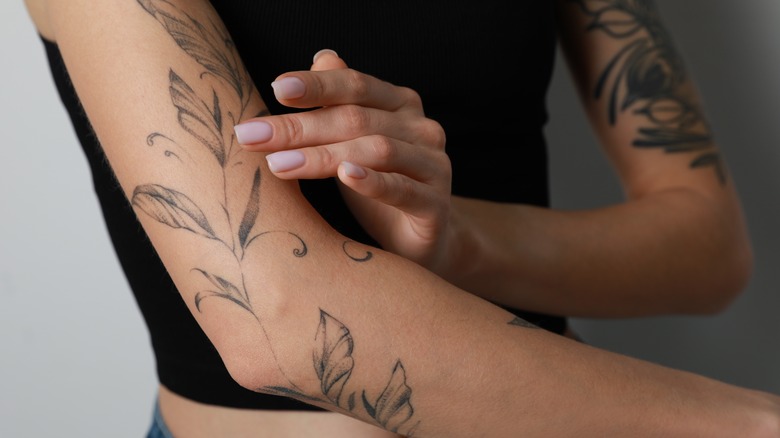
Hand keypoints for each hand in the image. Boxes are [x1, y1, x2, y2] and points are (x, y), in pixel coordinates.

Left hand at [234, 50, 455, 272]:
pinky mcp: (435, 206)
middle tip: (252, 136)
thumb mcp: (354, 142)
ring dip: (322, 156)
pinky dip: (372, 181)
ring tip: (278, 164)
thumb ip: (340, 103)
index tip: (276, 88)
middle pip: (357, 118)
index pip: (356, 86)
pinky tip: (344, 176)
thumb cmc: (380, 186)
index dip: (317, 85)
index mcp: (401, 104)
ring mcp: (434, 166)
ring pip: (376, 150)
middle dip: (300, 126)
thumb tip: (323, 56)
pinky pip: (402, 189)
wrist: (420, 242)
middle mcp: (422, 128)